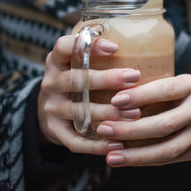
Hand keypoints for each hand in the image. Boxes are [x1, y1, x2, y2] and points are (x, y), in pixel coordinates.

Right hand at [38, 35, 141, 154]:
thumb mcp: (76, 64)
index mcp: (56, 61)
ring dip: (108, 113)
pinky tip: (118, 143)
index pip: (64, 47)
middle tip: (135, 77)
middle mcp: (51, 83)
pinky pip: (75, 140)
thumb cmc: (75, 82)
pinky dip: (97, 144)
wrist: (46, 110)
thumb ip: (97, 57)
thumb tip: (144, 48)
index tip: (115, 48)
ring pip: (80, 111)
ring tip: (136, 113)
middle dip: (107, 79)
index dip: (87, 46)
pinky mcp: (55, 131)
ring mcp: (51, 108)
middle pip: (76, 80)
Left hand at [96, 74, 190, 165]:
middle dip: (130, 130)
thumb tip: (120, 99)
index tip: (115, 100)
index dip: (140, 96)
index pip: (166, 90)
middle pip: (163, 125)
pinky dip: (147, 160)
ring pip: (167, 149)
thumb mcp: (187, 84)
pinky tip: (127, 160)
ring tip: (111, 154)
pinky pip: (171, 159)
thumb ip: (161, 90)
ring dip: (136, 155)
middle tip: (104, 129)